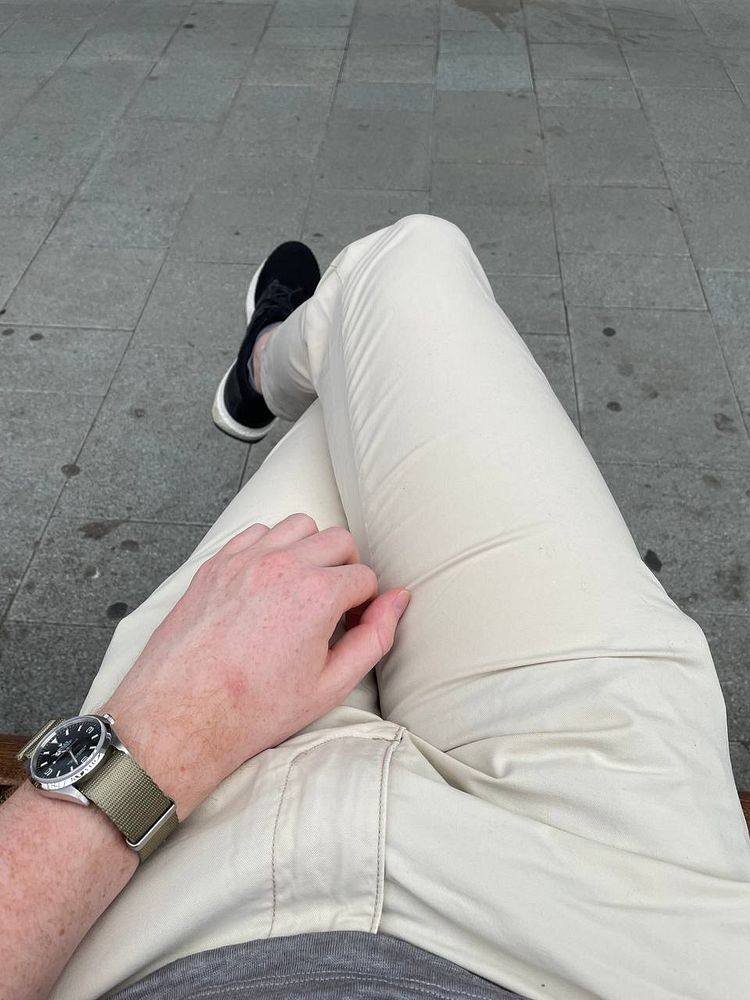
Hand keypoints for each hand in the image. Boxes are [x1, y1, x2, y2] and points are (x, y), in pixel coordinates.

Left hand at [100, 514, 409, 817]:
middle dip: (346, 569)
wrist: (182, 715)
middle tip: (333, 606)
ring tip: (301, 587)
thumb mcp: (330, 685)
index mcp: (318, 594)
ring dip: (309, 549)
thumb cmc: (253, 708)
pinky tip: (267, 582)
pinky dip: (270, 548)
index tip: (350, 625)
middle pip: (338, 539)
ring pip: (298, 526)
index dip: (366, 603)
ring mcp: (245, 559)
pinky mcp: (216, 563)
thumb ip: (375, 637)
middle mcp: (283, 565)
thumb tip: (398, 601)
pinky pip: (256, 532)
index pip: (366, 575)